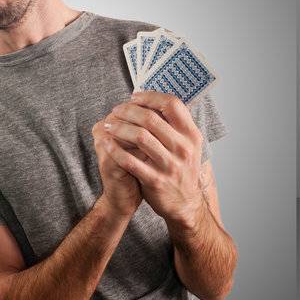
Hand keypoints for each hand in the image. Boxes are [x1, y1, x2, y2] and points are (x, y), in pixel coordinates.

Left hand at [99, 92, 208, 232]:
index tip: (135, 97)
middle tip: (116, 111)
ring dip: (119, 128)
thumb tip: (152, 99)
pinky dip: (115, 149)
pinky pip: (130, 161)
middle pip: (151, 118)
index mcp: (191, 135)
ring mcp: (170, 165)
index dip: (151, 96)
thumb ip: (174, 124)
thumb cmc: (182, 168)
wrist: (186, 203)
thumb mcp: (188, 145)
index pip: (172, 104)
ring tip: (109, 126)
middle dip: (127, 111)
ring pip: (139, 136)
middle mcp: (183, 149)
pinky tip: (107, 144)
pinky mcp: (156, 180)